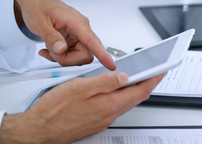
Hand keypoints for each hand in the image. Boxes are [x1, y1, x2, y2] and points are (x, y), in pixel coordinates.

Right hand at [0, 72, 164, 142]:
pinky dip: (120, 97)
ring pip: (125, 103)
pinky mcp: (95, 122)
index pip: (140, 91)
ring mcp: (103, 120)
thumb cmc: (55, 110)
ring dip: (133, 90)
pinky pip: (114, 108)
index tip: (162, 70)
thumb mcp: (80, 87)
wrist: (39, 130)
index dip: (153, 79)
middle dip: (147, 84)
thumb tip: (123, 75)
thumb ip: (104, 81)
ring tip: (137, 77)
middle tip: (154, 72)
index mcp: (109, 104)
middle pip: (135, 98)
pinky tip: (115, 90)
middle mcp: (109, 115)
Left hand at [13, 0, 115, 69]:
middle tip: (51, 52)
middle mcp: (81, 28)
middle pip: (85, 54)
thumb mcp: (39, 23)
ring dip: (62, 57)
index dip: (102, 54)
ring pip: (78, 56)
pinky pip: (72, 54)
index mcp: (75, 21)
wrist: (34, 2)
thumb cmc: (38, 7)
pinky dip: (61, 55)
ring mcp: (79, 34)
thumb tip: (62, 49)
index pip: (92, 40)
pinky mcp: (74, 39)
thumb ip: (51, 37)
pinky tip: (50, 49)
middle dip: (67, 59)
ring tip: (48, 48)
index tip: (111, 65)